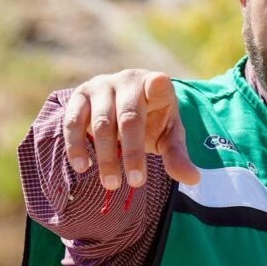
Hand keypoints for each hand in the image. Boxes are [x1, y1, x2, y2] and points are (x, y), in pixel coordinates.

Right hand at [63, 69, 199, 189]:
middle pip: (128, 118)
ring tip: (111, 184)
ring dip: (105, 156)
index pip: (158, 84)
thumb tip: (193, 180)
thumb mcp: (168, 136)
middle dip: (132, 153)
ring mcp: (100, 86)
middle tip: (137, 183)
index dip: (157, 85)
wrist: (123, 107)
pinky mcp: (79, 96)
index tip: (159, 83)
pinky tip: (82, 166)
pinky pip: (73, 122)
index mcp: (154, 85)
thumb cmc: (151, 121)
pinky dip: (76, 145)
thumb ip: (177, 156)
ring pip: (100, 123)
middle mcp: (126, 81)